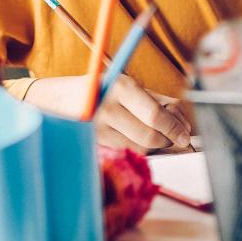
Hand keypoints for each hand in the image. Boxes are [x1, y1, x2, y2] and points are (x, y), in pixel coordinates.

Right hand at [22, 75, 191, 152]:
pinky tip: (141, 145)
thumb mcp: (129, 87)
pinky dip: (138, 152)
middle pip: (148, 137)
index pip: (155, 115)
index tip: (185, 137)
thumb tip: (185, 126)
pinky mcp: (92, 144)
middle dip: (167, 142)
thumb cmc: (103, 91)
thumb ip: (159, 102)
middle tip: (176, 141)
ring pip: (138, 149)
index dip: (174, 129)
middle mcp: (108, 108)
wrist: (56, 99)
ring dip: (155, 149)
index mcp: (121, 87)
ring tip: (160, 141)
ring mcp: (98, 129)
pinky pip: (124, 153)